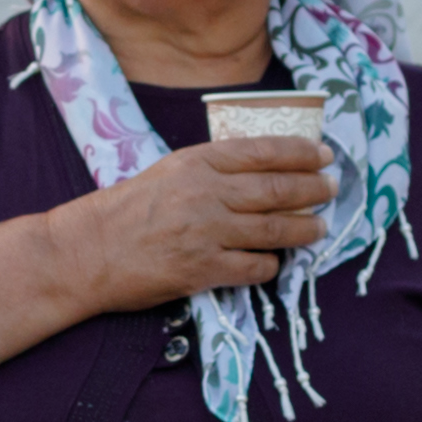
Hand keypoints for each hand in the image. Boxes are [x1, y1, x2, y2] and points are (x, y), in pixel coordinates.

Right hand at [64, 135, 332, 310]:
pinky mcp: (202, 270)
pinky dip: (270, 266)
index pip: (263, 151)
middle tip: (332, 189)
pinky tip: (275, 263)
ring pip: (273, 229)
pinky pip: (253, 268)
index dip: (300, 154)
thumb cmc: (128, 209)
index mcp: (198, 162)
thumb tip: (260, 172)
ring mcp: (206, 233)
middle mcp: (206, 193)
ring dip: (303, 229)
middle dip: (312, 189)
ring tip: (318, 227)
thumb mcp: (170, 171)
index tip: (325, 155)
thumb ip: (212, 169)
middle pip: (276, 189)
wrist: (89, 250)